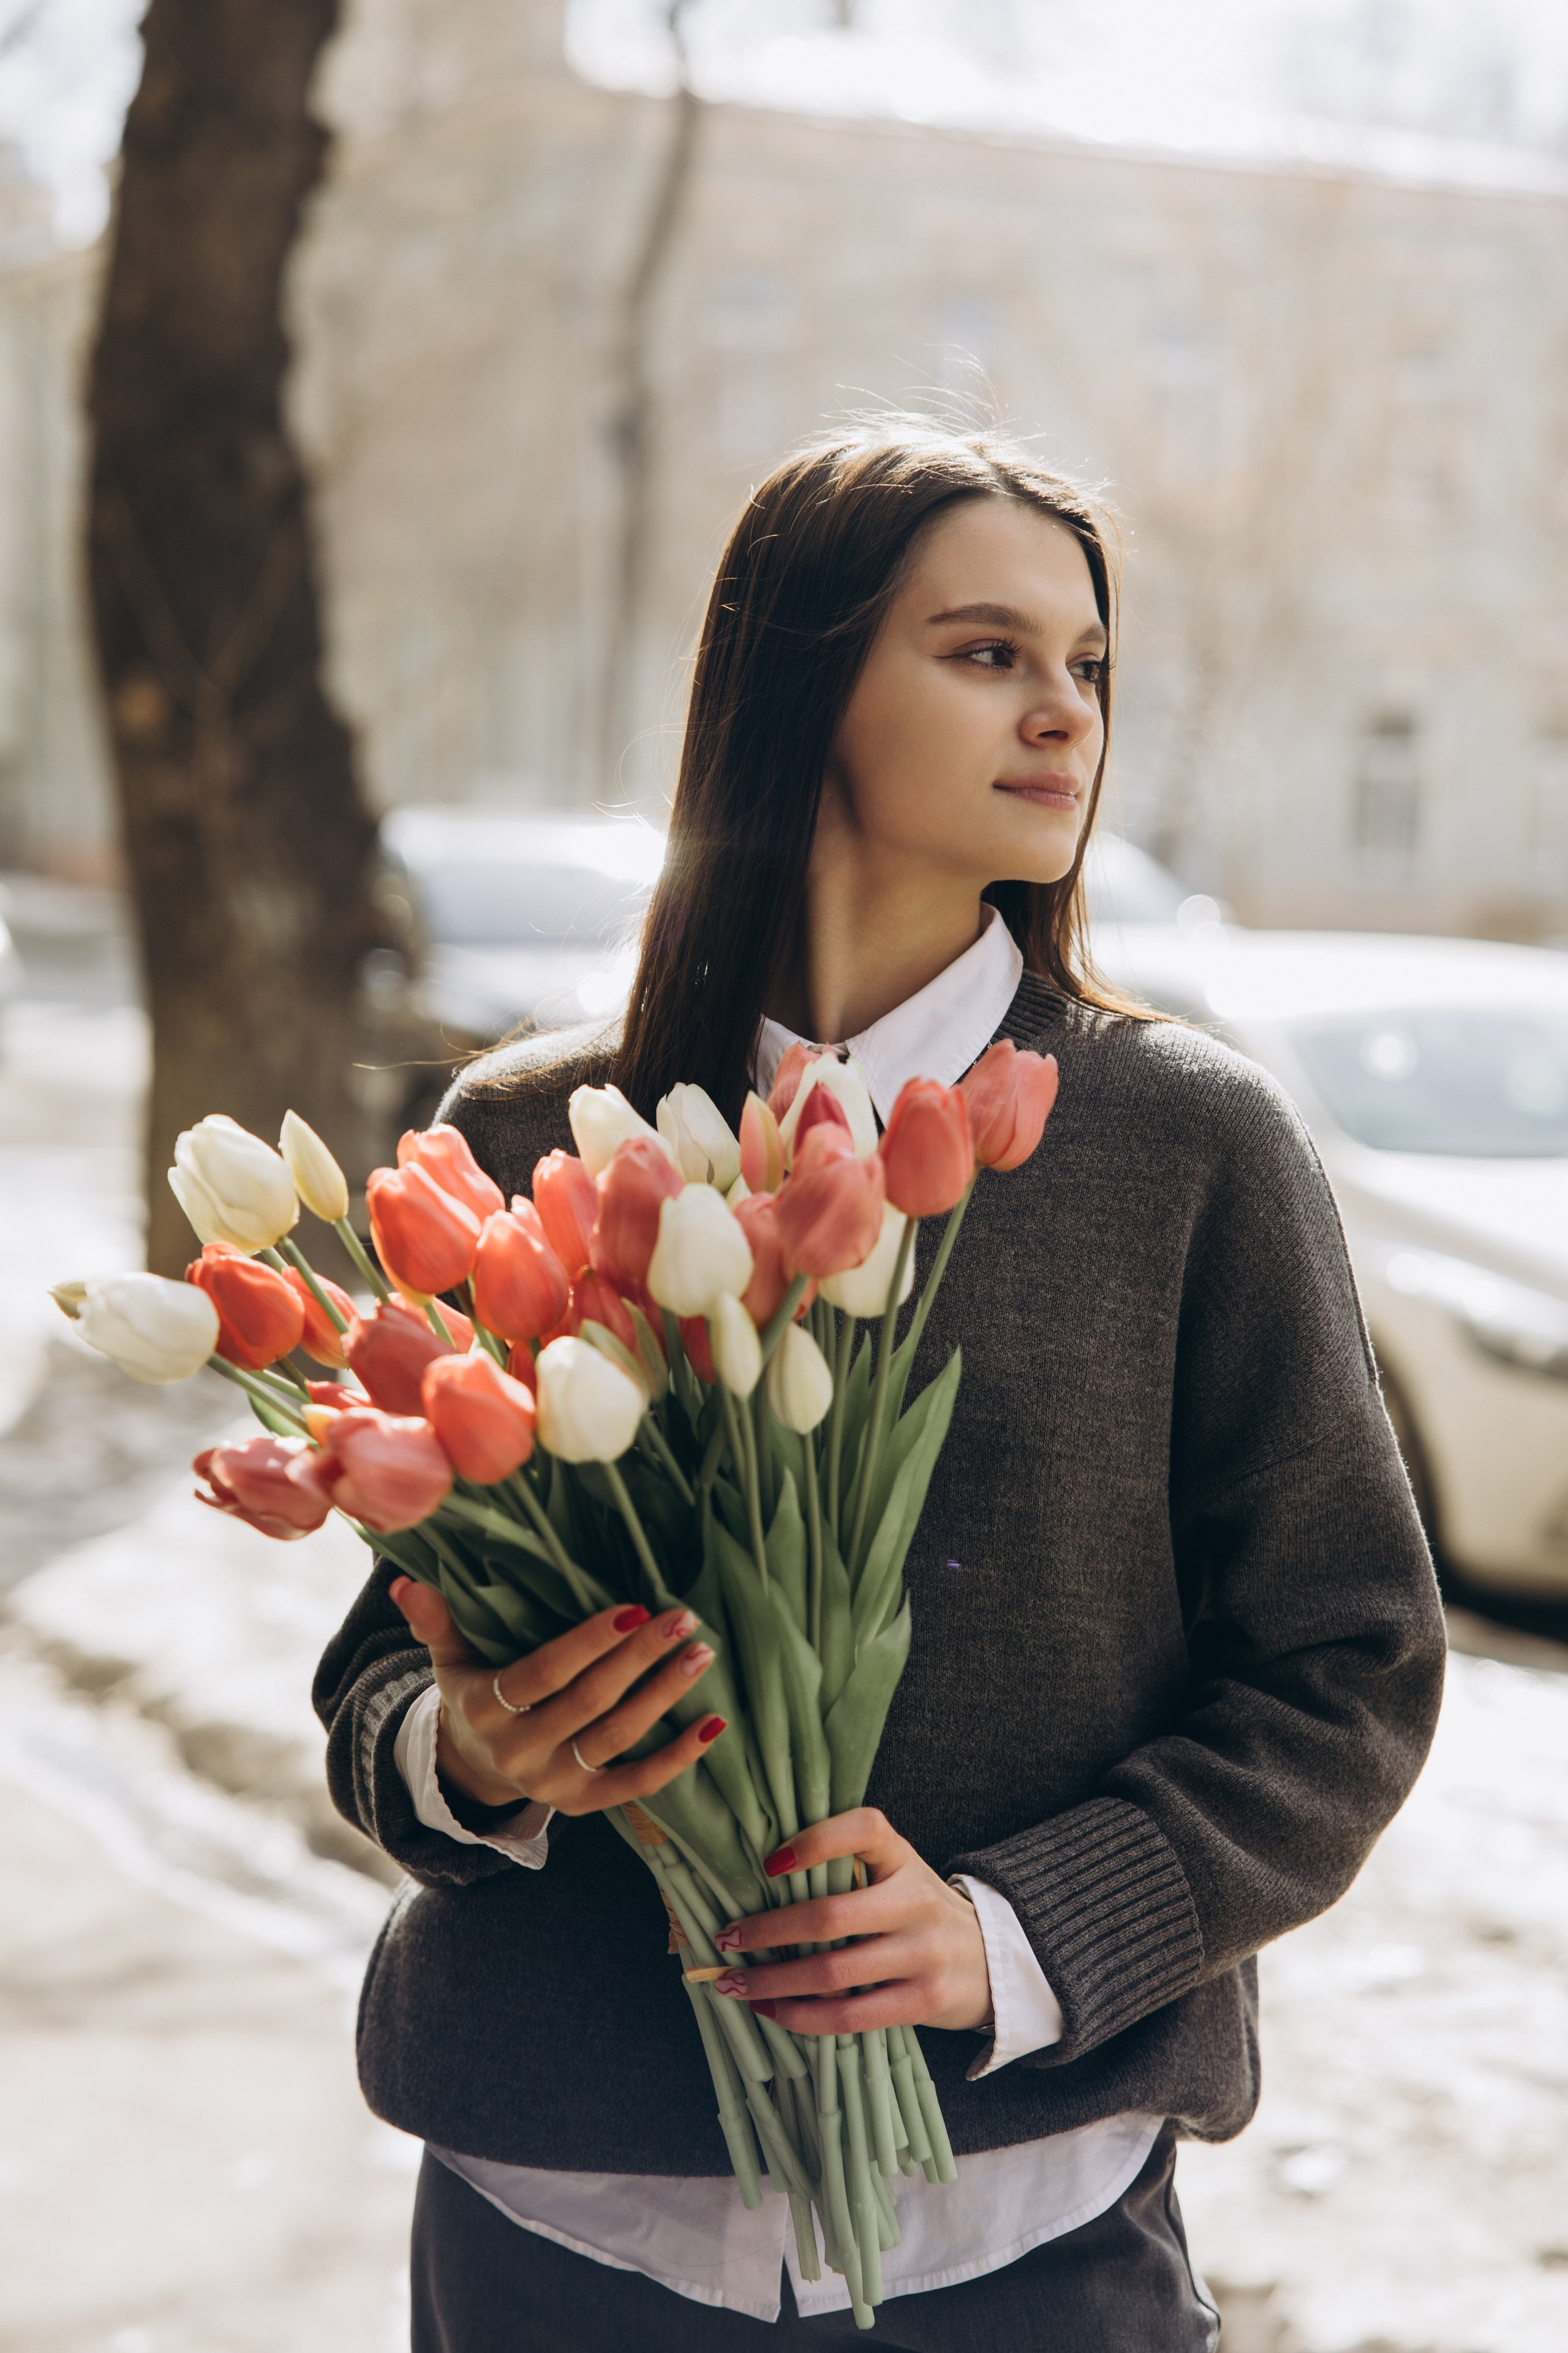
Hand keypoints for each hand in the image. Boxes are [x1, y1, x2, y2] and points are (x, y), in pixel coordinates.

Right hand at [388, 1578, 723, 1817]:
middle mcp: (518, 1751)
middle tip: (684, 1620)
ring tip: (701, 1655)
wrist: (472, 1767)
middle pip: (589, 1702)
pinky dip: (677, 1759)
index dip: (589, 1643)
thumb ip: (437, 1620)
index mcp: (486, 1708)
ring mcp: (552, 1783)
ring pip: (618, 1738)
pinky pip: (636, 1785)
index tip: (635, 1608)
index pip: (544, 1674)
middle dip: (639, 1658)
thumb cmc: (472, 1690)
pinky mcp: (582, 1805)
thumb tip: (406, 1580)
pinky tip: (713, 1724)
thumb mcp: (448, 1656)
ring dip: (665, 1696)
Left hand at [707, 1807, 992, 2035]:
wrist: (990, 1960)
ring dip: (772, 1982)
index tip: (769, 1863)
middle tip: (726, 1938)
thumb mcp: (897, 1873)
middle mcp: (916, 1902)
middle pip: (830, 1916)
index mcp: (904, 1858)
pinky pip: (849, 2016)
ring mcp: (922, 1955)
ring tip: (733, 1984)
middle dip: (768, 1931)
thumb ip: (849, 1866)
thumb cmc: (918, 1911)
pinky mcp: (922, 2002)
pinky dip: (802, 2017)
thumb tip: (763, 1876)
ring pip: (832, 1973)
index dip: (815, 1841)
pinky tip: (772, 2012)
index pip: (864, 1829)